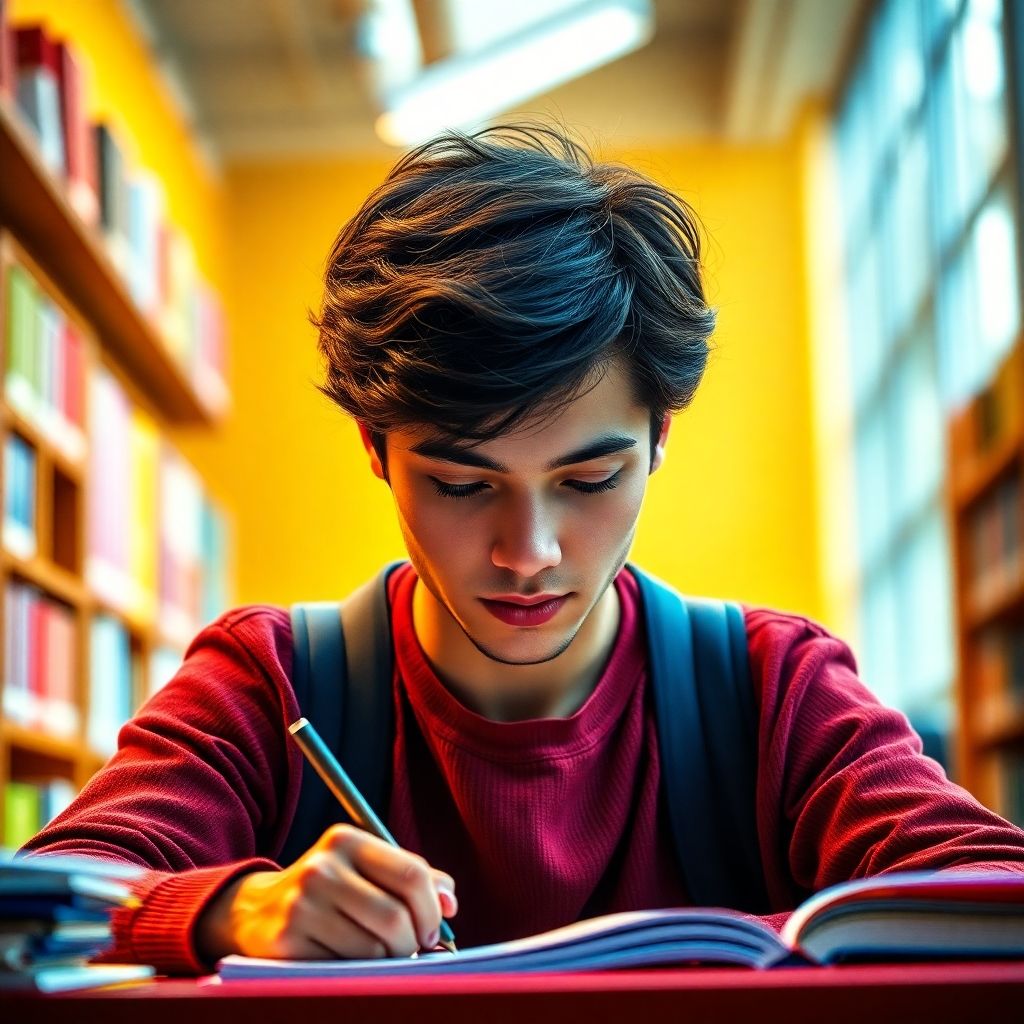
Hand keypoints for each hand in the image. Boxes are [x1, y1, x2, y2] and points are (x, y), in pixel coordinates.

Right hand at [195, 824, 456, 962]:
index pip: (410, 873)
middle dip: (413, 942)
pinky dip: (357, 971)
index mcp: (347, 839)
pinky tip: (347, 959)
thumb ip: (414, 878)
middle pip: (395, 916)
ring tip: (377, 953)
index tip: (434, 928)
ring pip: (373, 948)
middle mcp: (323, 866)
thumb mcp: (366, 869)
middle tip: (411, 949)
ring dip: (386, 961)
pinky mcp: (288, 938)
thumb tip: (450, 901)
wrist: (255, 911)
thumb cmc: (330, 890)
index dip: (431, 908)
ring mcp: (302, 903)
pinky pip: (344, 967)